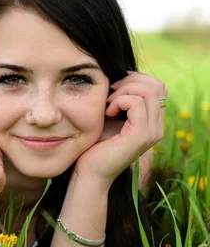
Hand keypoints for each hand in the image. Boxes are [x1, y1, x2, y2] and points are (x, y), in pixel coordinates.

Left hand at [74, 71, 166, 186]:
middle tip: (110, 93)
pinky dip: (119, 101)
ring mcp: (152, 132)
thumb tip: (123, 74)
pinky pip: (137, 103)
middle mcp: (157, 127)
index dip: (136, 79)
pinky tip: (107, 113)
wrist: (89, 172)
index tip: (114, 88)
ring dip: (123, 90)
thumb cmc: (95, 145)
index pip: (158, 86)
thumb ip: (122, 99)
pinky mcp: (140, 136)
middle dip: (131, 80)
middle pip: (157, 85)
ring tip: (108, 104)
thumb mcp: (111, 116)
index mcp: (153, 122)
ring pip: (149, 91)